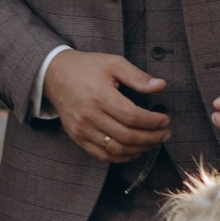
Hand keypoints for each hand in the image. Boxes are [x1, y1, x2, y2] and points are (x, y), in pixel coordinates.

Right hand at [45, 50, 171, 162]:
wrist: (54, 75)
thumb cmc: (86, 67)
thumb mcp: (113, 63)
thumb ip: (137, 76)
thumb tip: (161, 85)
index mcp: (100, 96)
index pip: (132, 116)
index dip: (153, 122)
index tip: (165, 120)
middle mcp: (90, 115)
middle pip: (127, 136)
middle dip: (151, 138)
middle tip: (165, 134)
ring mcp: (82, 129)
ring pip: (116, 149)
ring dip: (140, 149)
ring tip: (153, 142)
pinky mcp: (78, 137)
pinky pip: (102, 155)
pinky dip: (121, 157)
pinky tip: (135, 151)